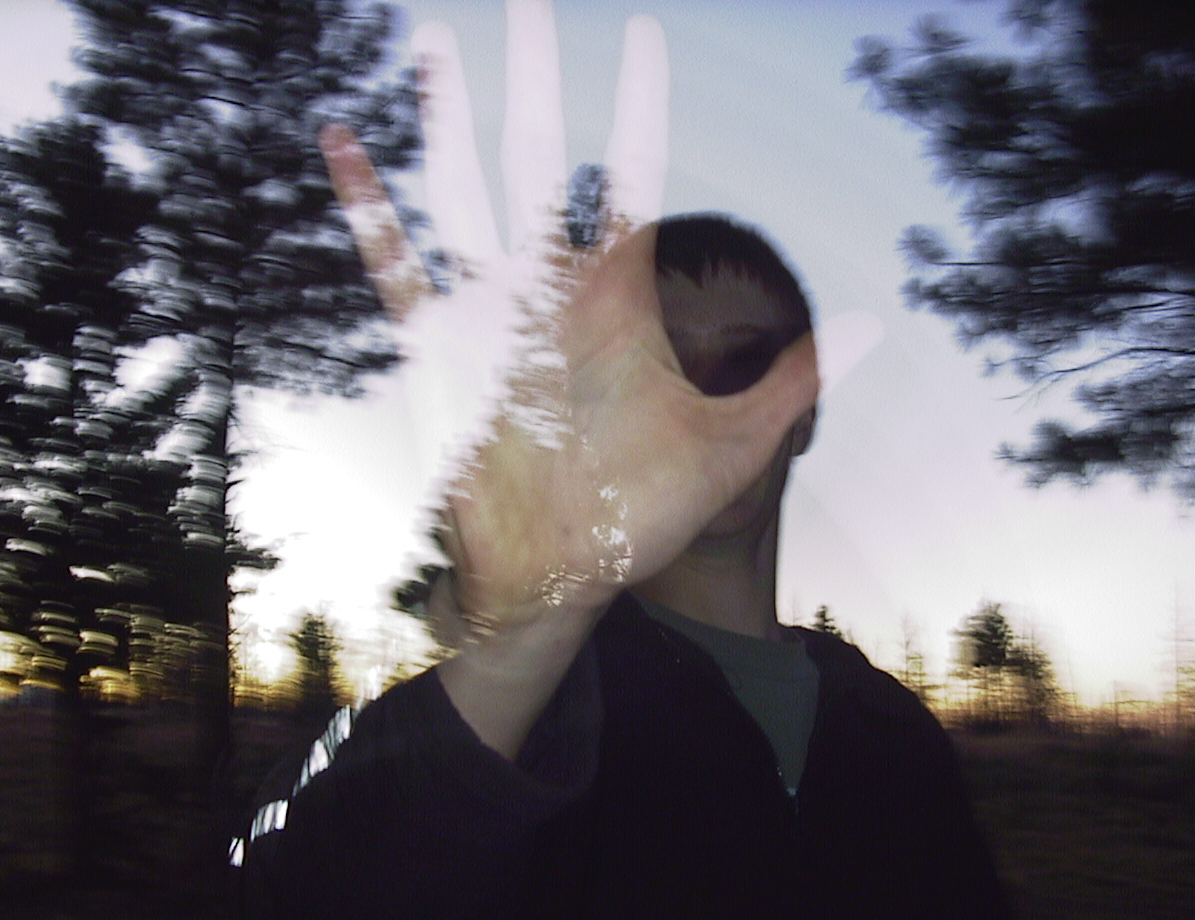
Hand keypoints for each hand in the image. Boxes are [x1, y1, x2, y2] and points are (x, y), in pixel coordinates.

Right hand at [321, 1, 817, 636]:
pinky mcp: (436, 352)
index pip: (631, 178)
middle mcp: (549, 291)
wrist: (563, 573)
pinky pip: (393, 266)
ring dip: (446, 118)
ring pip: (461, 193)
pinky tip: (342, 138)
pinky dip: (365, 207)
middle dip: (531, 79)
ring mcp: (487, 317)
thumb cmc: (647, 512)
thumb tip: (870, 321)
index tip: (645, 37)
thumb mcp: (734, 444)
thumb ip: (792, 378)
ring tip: (434, 38)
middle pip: (535, 159)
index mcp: (618, 300)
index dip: (640, 107)